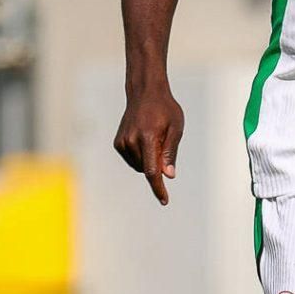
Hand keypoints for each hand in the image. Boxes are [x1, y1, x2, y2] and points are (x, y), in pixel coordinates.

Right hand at [113, 84, 183, 205]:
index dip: (158, 188)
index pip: (152, 171)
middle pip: (147, 169)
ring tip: (154, 139)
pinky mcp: (118, 143)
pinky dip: (141, 157)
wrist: (144, 93)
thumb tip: (168, 175)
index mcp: (147, 137)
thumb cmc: (164, 109)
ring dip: (149, 161)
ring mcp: (122, 142)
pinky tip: (144, 140)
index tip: (164, 200)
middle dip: (158, 166)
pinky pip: (133, 160)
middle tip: (165, 145)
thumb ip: (171, 152)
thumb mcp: (176, 128)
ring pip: (140, 166)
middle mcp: (131, 141)